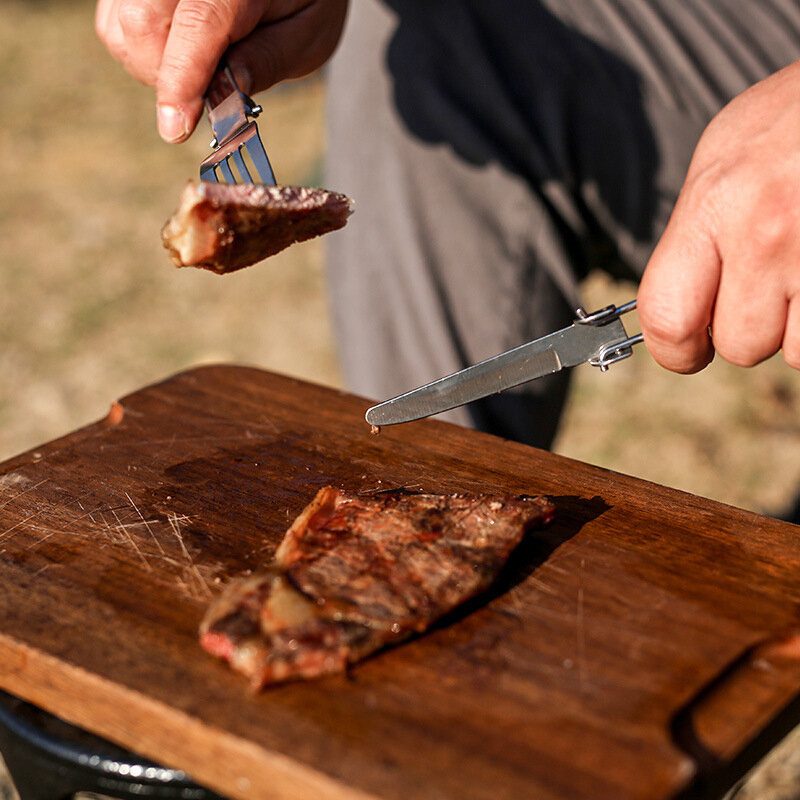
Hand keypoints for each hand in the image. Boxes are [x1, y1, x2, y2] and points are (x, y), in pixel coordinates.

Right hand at [95, 0, 348, 141]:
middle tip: (207, 91)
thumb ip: (268, 60)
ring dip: (152, 66)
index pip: (197, 25)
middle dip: (165, 78)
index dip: (181, 82)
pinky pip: (115, 21)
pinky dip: (139, 49)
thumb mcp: (308, 33)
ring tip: (200, 66)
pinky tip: (179, 50)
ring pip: (119, 28)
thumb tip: (224, 96)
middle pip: (140, 26)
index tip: (176, 129)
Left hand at [637, 60, 799, 373]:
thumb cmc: (795, 119)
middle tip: (765, 289)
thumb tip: (678, 312)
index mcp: (715, 204)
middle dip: (750, 329)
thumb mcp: (722, 161)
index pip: (668, 317)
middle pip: (740, 346)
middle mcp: (768, 232)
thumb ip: (694, 239)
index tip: (687, 350)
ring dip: (799, 326)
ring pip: (796, 352)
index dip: (674, 350)